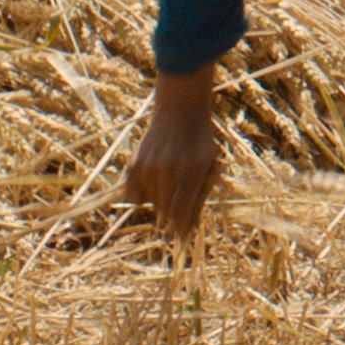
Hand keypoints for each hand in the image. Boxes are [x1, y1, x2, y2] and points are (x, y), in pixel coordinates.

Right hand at [124, 64, 221, 236]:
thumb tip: (187, 230)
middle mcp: (168, 170)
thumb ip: (199, 197)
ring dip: (159, 199)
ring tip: (170, 177)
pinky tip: (154, 179)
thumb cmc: (200, 141)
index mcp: (192, 172)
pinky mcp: (134, 164)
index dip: (181, 228)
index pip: (181, 214)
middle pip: (165, 211)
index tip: (182, 234)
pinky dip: (142, 194)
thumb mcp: (210, 166)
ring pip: (151, 203)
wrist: (180, 110)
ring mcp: (149, 167)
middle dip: (173, 211)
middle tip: (180, 192)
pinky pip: (134, 196)